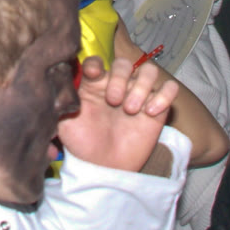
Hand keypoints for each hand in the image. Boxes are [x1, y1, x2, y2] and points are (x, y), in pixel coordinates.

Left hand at [57, 54, 178, 174]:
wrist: (103, 168)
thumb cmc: (83, 144)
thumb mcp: (65, 124)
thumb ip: (63, 102)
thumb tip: (59, 83)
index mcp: (94, 84)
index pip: (97, 61)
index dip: (96, 64)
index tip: (93, 75)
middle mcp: (117, 85)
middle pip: (124, 63)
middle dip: (119, 78)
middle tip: (114, 101)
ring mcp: (138, 95)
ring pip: (149, 70)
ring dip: (141, 86)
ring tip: (131, 110)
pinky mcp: (157, 109)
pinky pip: (170, 89)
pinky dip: (164, 95)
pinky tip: (150, 112)